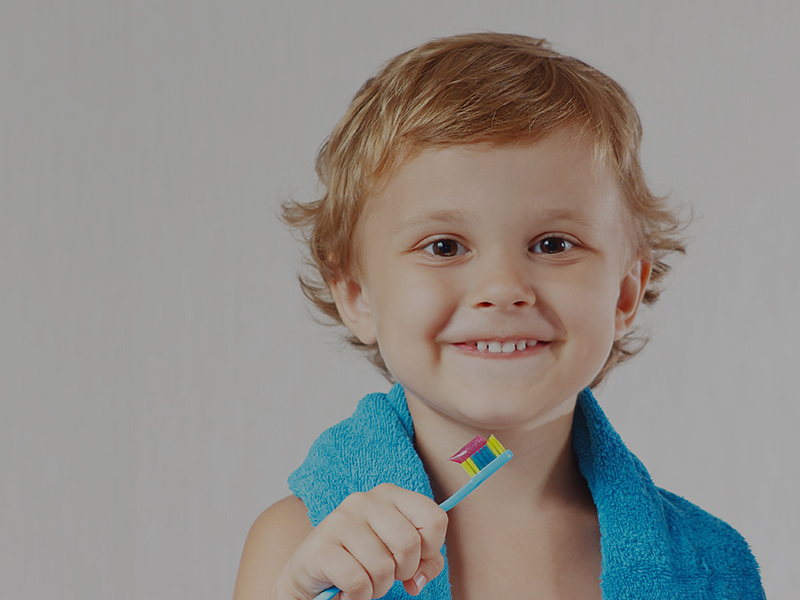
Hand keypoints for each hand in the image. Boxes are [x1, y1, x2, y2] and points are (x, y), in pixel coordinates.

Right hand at [274, 484, 447, 599]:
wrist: (311, 574)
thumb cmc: (360, 559)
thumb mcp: (399, 553)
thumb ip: (425, 559)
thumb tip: (422, 575)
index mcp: (389, 494)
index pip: (434, 518)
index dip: (431, 548)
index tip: (415, 559)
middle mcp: (364, 500)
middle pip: (410, 544)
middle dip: (403, 571)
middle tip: (386, 574)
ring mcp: (340, 520)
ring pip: (383, 567)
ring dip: (378, 587)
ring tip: (363, 580)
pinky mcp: (321, 547)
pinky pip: (358, 582)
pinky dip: (358, 596)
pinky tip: (346, 589)